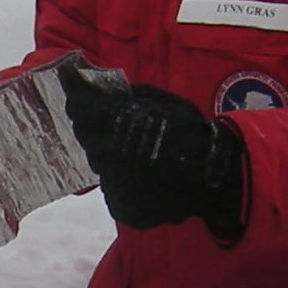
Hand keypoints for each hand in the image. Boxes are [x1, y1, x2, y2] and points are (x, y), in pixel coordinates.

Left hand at [60, 73, 244, 232]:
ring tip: (128, 146)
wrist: (215, 178)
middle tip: (105, 117)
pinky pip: (111, 186)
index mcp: (119, 124)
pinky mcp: (121, 206)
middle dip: (91, 124)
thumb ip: (130, 96)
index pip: (80, 108)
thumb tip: (104, 91)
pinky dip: (119, 176)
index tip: (72, 81)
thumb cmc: (192, 133)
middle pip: (85, 136)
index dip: (75, 94)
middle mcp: (109, 154)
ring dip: (106, 151)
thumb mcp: (163, 101)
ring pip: (98, 162)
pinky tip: (138, 171)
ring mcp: (114, 184)